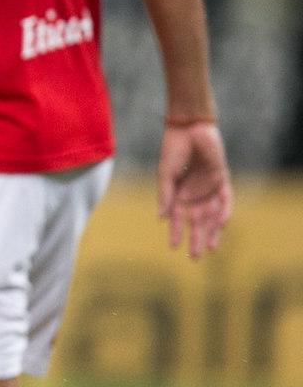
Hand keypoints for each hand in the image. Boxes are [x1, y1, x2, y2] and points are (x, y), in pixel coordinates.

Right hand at [157, 121, 231, 258]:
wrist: (189, 128)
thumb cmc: (172, 149)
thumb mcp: (165, 174)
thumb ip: (164, 195)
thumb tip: (160, 218)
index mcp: (177, 193)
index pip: (177, 218)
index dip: (175, 232)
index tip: (172, 247)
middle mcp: (194, 194)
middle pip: (196, 222)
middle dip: (195, 239)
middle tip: (194, 257)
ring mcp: (208, 188)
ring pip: (212, 216)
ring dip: (211, 232)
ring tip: (210, 249)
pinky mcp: (222, 180)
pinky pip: (225, 201)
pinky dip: (224, 214)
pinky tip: (221, 227)